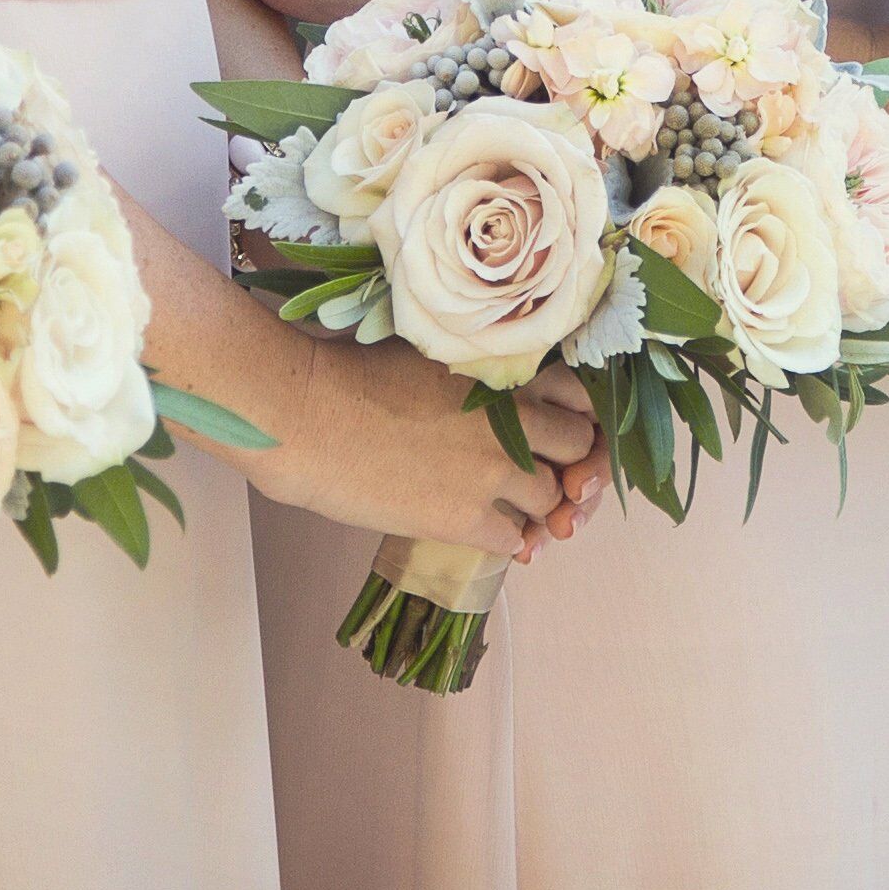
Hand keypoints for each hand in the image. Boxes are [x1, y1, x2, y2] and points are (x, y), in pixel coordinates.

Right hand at [242, 337, 593, 558]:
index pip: (581, 397)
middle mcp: (514, 419)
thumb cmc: (351, 369)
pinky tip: (488, 531)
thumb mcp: (431, 349)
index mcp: (506, 370)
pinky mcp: (465, 517)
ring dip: (537, 505)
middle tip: (545, 473)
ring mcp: (493, 470)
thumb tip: (494, 378)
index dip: (576, 418)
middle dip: (568, 463)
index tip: (560, 431)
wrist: (307, 416)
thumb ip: (477, 365)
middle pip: (580, 448)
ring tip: (512, 505)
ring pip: (552, 499)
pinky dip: (510, 540)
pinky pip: (515, 539)